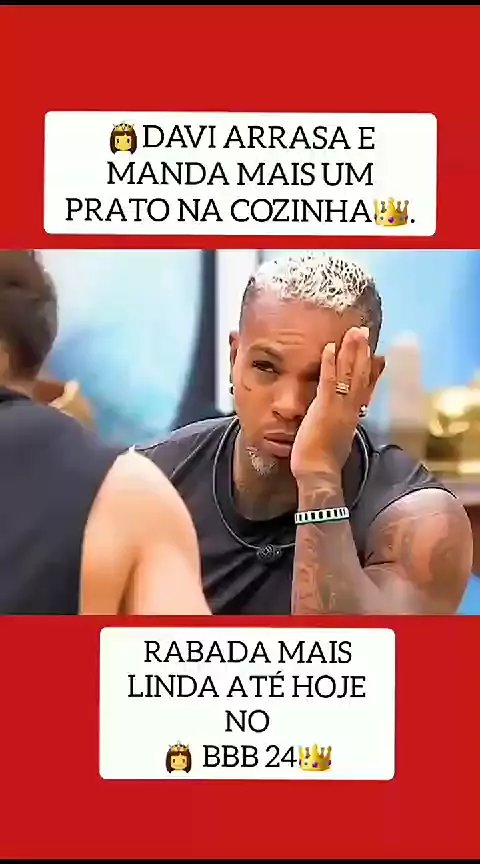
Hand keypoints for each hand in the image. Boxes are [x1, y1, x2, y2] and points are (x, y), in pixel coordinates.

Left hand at [290, 326, 370, 479]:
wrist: (320, 474)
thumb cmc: (324, 462)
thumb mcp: (339, 439)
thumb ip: (343, 426)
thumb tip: (346, 422)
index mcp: (353, 416)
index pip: (364, 387)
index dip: (368, 367)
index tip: (373, 351)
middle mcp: (350, 409)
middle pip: (360, 375)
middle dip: (361, 351)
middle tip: (363, 331)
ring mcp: (339, 407)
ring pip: (348, 374)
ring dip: (350, 351)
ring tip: (353, 332)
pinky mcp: (324, 408)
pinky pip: (328, 381)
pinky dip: (329, 363)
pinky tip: (329, 347)